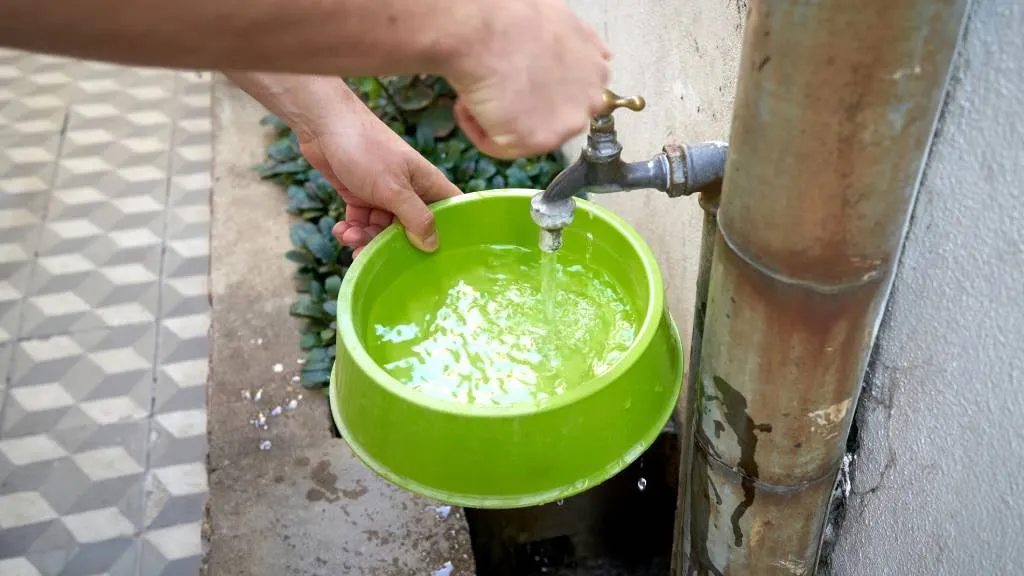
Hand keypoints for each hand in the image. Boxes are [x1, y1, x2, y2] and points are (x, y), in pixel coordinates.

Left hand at [299, 116, 459, 256]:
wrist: (323, 124)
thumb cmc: (365, 148)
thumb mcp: (393, 188)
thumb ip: (415, 217)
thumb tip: (432, 245)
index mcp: (427, 184)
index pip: (450, 212)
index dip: (448, 234)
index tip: (437, 258)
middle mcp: (409, 191)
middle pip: (412, 229)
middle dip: (392, 244)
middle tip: (371, 252)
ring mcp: (385, 194)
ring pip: (383, 229)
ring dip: (365, 238)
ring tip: (349, 236)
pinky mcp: (361, 195)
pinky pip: (362, 222)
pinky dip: (352, 229)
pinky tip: (341, 229)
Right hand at [443, 0, 610, 158]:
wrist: (485, 30)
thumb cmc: (511, 16)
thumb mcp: (560, 20)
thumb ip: (578, 45)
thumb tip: (595, 55)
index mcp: (597, 69)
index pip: (576, 95)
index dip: (542, 90)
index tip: (517, 80)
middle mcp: (591, 99)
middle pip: (554, 118)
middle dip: (526, 109)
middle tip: (498, 88)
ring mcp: (568, 123)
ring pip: (526, 134)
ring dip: (500, 119)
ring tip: (479, 92)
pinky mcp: (539, 141)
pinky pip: (499, 146)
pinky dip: (478, 128)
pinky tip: (469, 104)